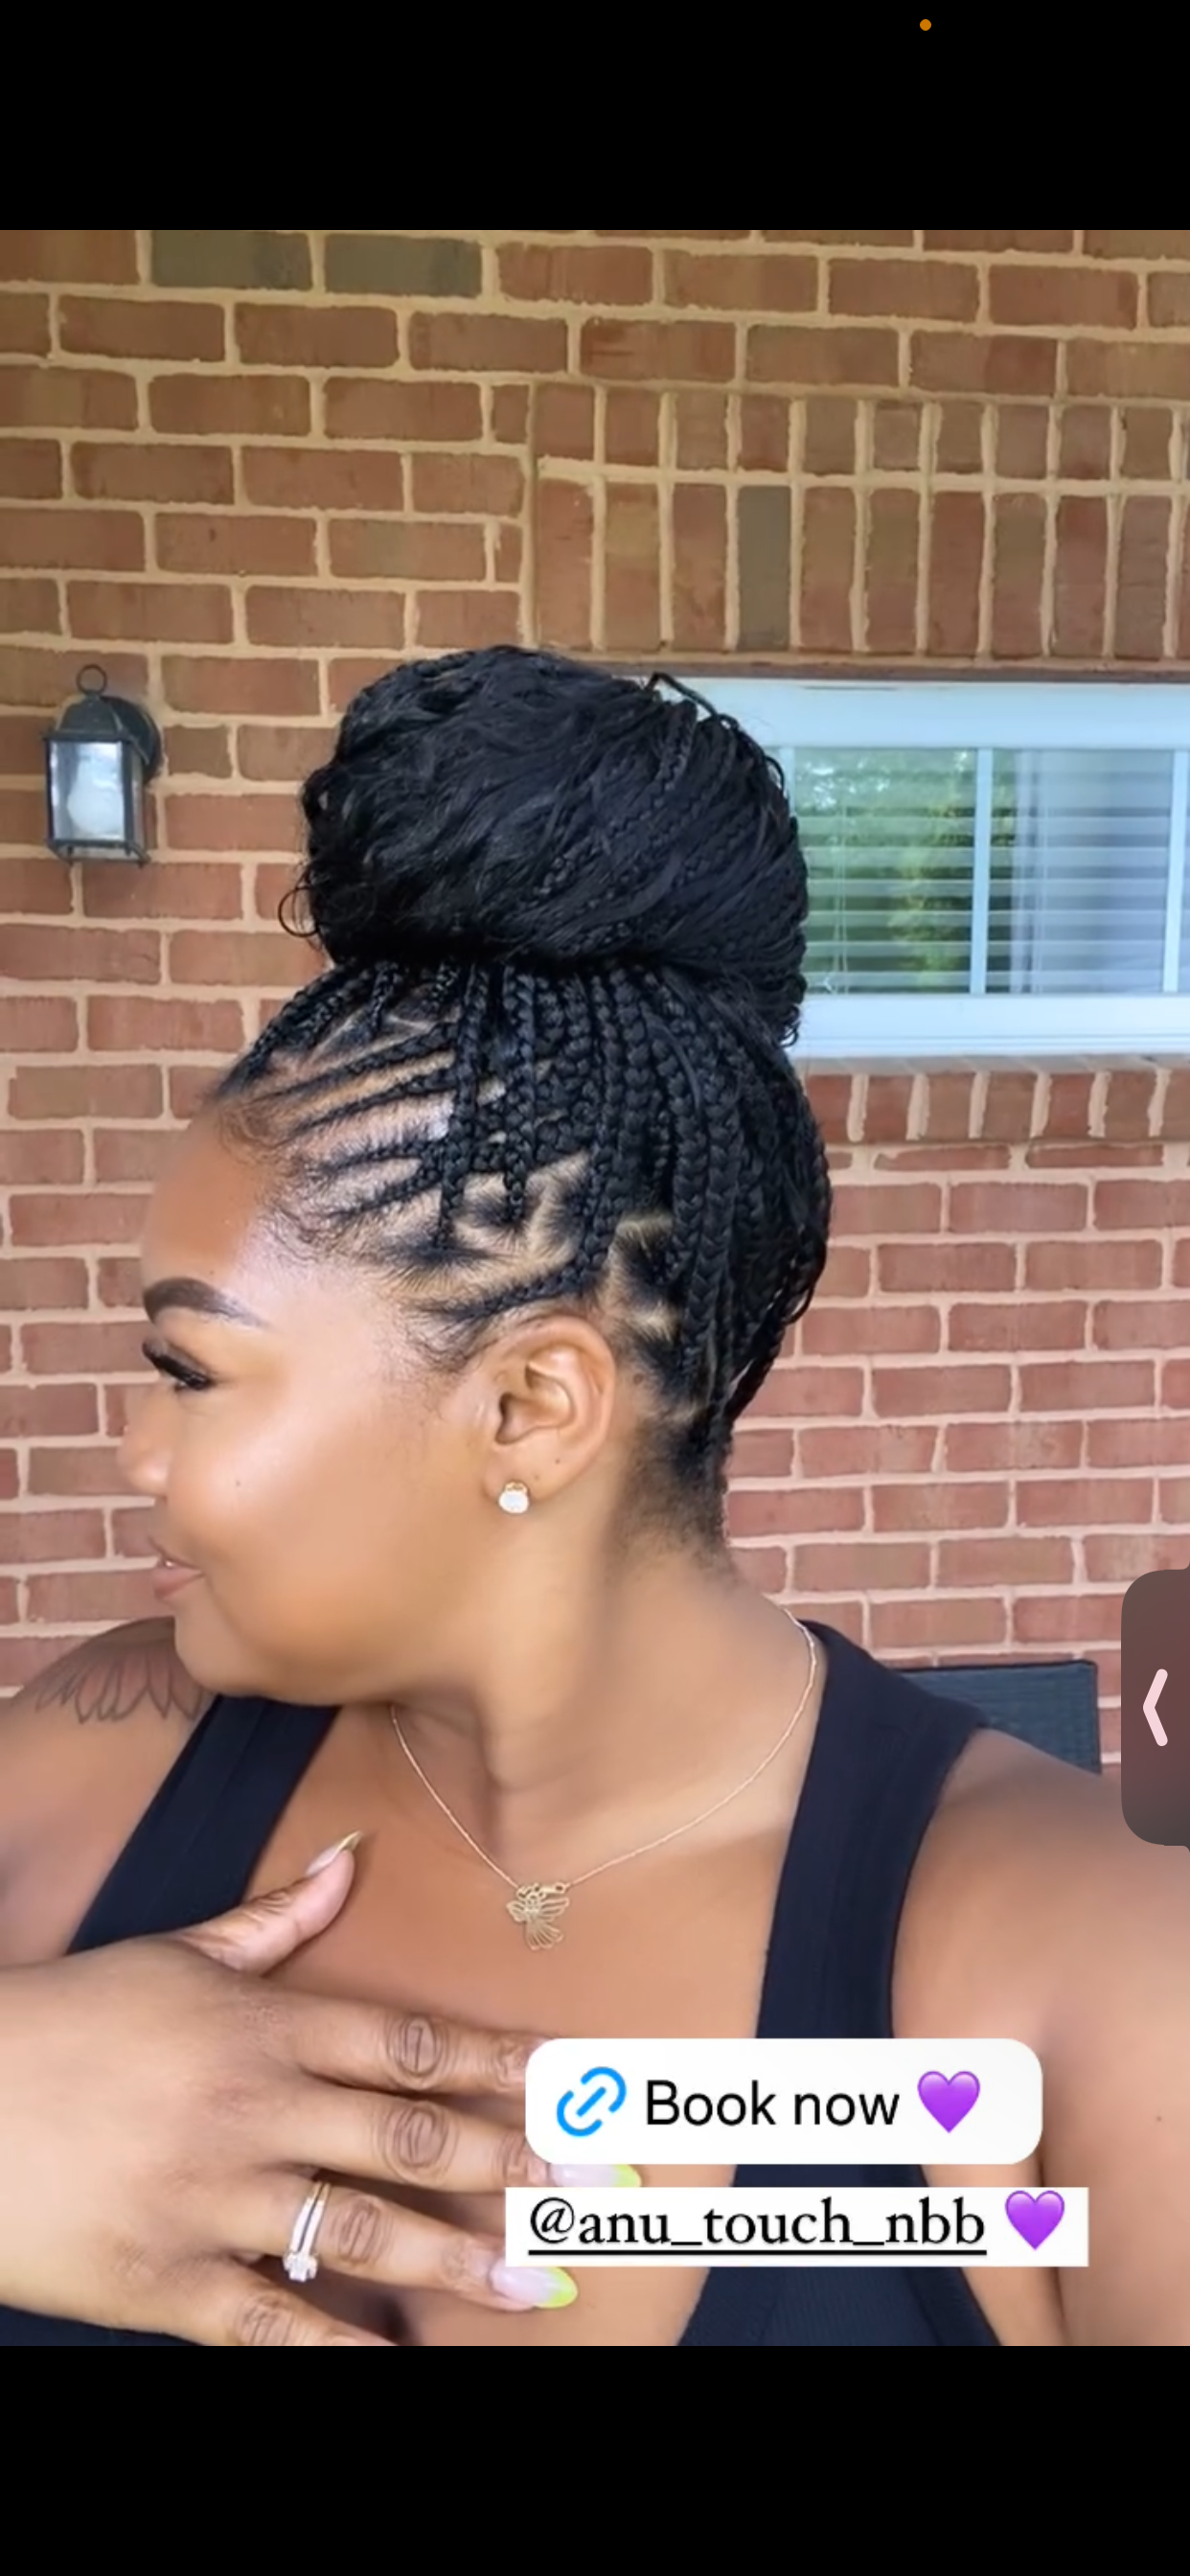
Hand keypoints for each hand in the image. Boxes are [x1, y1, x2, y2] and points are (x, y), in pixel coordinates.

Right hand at [0, 1846, 563, 2346]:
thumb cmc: (67, 2022)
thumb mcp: (174, 1955)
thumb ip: (277, 1922)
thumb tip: (351, 1861)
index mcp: (264, 2026)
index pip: (408, 2043)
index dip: (496, 2063)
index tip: (566, 2083)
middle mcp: (255, 2108)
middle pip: (408, 2135)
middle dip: (505, 2162)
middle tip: (580, 2190)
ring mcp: (215, 2200)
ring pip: (362, 2230)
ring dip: (457, 2260)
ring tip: (534, 2285)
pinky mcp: (170, 2280)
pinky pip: (273, 2322)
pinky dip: (339, 2347)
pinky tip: (397, 2359)